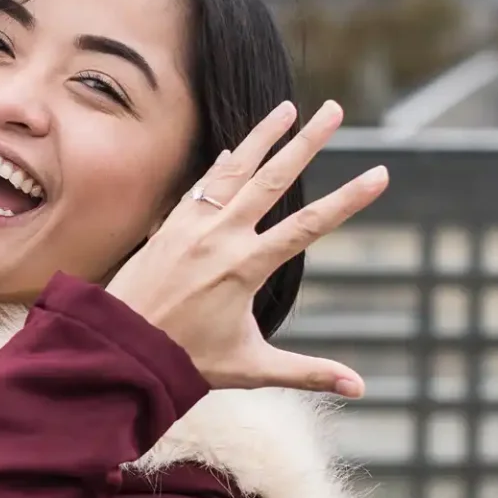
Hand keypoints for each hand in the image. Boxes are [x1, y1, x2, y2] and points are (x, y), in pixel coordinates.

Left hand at [105, 98, 388, 396]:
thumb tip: (360, 389)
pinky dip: (224, 164)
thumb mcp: (251, 368)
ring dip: (264, 137)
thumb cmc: (184, 361)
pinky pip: (203, 185)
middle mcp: (220, 237)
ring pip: (236, 170)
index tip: (381, 174)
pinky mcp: (170, 225)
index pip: (309, 226)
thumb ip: (308, 372)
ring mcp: (192, 225)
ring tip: (290, 107)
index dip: (349, 200)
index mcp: (245, 267)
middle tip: (336, 110)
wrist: (116, 346)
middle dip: (308, 142)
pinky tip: (238, 148)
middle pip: (274, 179)